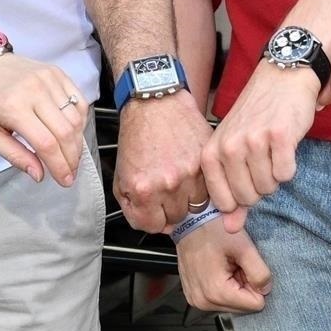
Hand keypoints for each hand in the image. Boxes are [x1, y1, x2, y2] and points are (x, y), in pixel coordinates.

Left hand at [0, 52, 87, 183]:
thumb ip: (14, 155)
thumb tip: (39, 175)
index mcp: (13, 107)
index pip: (46, 143)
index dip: (59, 165)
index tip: (64, 181)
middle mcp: (34, 90)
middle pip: (65, 132)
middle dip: (72, 158)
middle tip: (71, 173)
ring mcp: (48, 79)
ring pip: (75, 117)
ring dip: (77, 142)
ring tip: (71, 156)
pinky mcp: (56, 72)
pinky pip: (78, 100)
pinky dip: (80, 121)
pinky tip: (72, 134)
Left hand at [110, 89, 211, 232]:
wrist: (155, 103)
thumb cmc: (137, 136)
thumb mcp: (120, 174)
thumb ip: (132, 205)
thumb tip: (153, 224)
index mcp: (144, 190)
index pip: (152, 227)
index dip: (151, 219)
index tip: (152, 210)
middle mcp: (169, 185)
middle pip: (176, 219)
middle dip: (168, 209)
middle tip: (165, 192)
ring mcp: (191, 174)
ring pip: (196, 208)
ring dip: (188, 200)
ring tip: (179, 182)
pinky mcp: (206, 163)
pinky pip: (209, 190)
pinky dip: (201, 187)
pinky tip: (190, 174)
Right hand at [174, 218, 271, 314]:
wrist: (190, 222)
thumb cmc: (214, 230)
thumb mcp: (244, 247)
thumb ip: (260, 272)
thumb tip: (265, 289)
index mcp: (217, 291)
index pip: (255, 304)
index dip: (256, 285)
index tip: (245, 267)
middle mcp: (204, 301)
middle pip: (243, 307)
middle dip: (244, 287)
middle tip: (235, 265)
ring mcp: (196, 300)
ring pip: (232, 305)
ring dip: (234, 287)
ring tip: (226, 266)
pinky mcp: (193, 297)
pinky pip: (218, 301)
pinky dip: (222, 287)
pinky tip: (218, 270)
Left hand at [200, 62, 319, 216]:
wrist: (280, 79)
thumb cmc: (255, 117)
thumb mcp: (233, 153)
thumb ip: (231, 193)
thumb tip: (232, 229)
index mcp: (211, 154)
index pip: (225, 203)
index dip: (241, 197)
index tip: (245, 176)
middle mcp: (229, 148)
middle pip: (250, 198)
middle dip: (261, 186)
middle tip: (262, 159)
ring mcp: (253, 142)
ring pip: (270, 187)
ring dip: (276, 174)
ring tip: (272, 150)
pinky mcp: (279, 137)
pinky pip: (286, 174)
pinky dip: (290, 165)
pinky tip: (284, 145)